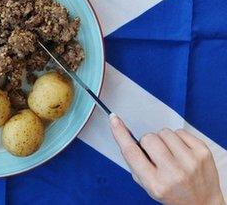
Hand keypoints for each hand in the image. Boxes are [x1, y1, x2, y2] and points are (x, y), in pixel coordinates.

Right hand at [110, 114, 224, 204]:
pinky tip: (181, 152)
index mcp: (155, 183)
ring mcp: (190, 162)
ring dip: (163, 140)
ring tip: (170, 154)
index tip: (114, 120)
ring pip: (164, 132)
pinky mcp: (203, 152)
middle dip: (148, 142)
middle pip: (148, 138)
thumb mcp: (148, 185)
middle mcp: (173, 173)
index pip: (132, 152)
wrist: (202, 203)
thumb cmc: (173, 193)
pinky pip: (180, 131)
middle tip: (155, 154)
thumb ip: (135, 163)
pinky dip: (177, 138)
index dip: (120, 134)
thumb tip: (124, 134)